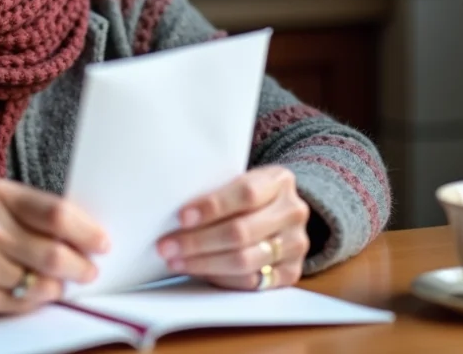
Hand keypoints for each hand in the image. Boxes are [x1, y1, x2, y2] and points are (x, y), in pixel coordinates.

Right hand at [0, 178, 109, 319]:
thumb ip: (34, 212)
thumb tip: (85, 233)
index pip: (56, 214)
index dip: (87, 232)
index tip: (102, 243)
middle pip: (54, 253)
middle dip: (81, 266)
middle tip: (89, 269)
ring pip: (43, 284)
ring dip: (58, 286)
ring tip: (58, 281)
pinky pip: (24, 304)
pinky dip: (37, 300)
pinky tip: (32, 291)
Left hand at [156, 166, 309, 290]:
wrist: (279, 213)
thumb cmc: (245, 194)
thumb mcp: (237, 179)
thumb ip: (215, 190)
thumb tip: (171, 212)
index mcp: (279, 180)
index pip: (246, 193)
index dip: (212, 206)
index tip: (181, 217)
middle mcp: (293, 212)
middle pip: (241, 232)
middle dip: (197, 241)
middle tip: (166, 246)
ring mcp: (296, 244)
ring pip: (244, 260)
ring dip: (203, 263)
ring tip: (175, 261)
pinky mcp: (292, 272)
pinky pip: (252, 282)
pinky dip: (221, 279)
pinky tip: (199, 272)